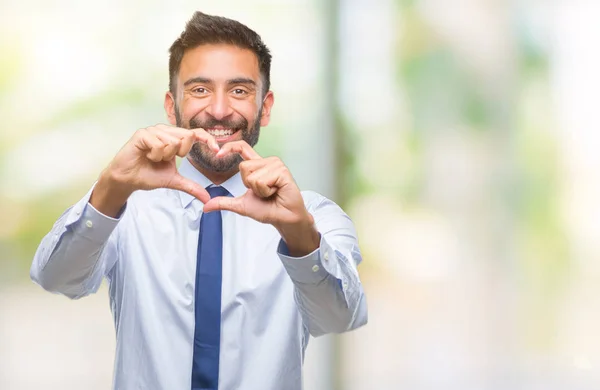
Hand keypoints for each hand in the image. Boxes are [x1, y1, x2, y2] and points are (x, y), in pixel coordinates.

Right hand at [90, 124, 219, 216]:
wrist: (128, 180)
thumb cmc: (149, 175)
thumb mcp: (174, 181)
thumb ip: (191, 187)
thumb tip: (208, 199)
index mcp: (175, 138)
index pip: (196, 134)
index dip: (208, 139)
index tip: (217, 150)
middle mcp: (166, 131)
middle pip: (187, 137)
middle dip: (179, 153)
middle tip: (165, 160)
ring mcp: (154, 130)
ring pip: (173, 141)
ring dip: (164, 156)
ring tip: (153, 158)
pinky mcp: (143, 133)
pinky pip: (159, 143)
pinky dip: (155, 154)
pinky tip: (146, 156)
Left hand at [203, 141, 319, 255]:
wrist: (283, 219)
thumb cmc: (268, 210)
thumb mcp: (241, 205)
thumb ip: (224, 202)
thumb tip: (206, 206)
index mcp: (258, 165)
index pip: (242, 148)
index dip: (230, 147)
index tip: (218, 154)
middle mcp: (267, 162)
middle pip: (244, 167)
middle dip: (249, 185)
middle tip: (264, 192)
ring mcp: (276, 165)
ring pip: (252, 175)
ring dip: (259, 190)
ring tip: (271, 193)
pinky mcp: (282, 171)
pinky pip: (262, 180)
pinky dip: (266, 191)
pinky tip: (276, 192)